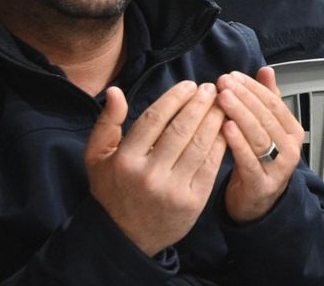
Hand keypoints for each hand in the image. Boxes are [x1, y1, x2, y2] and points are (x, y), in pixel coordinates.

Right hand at [85, 82, 226, 255]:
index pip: (154, 118)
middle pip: (181, 129)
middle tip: (211, 88)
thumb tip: (116, 90)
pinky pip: (211, 164)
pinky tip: (226, 128)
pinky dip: (221, 143)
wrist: (124, 238)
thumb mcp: (97, 158)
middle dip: (200, 104)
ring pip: (200, 144)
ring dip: (214, 119)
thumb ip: (107, 123)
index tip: (190, 85)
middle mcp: (149, 174)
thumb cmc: (112, 191)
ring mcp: (173, 189)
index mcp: (125, 160)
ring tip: (221, 104)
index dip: (175, 97)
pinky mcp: (193, 201)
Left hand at [216, 68, 303, 223]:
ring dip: (240, 114)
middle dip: (244, 97)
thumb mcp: (265, 129)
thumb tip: (266, 70)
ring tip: (222, 99)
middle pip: (266, 117)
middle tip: (223, 83)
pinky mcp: (262, 184)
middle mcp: (290, 148)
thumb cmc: (259, 161)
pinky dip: (237, 142)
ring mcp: (278, 168)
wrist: (256, 203)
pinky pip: (249, 160)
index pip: (274, 103)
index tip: (233, 76)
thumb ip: (267, 100)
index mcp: (293, 131)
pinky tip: (224, 127)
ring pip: (259, 136)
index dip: (254, 88)